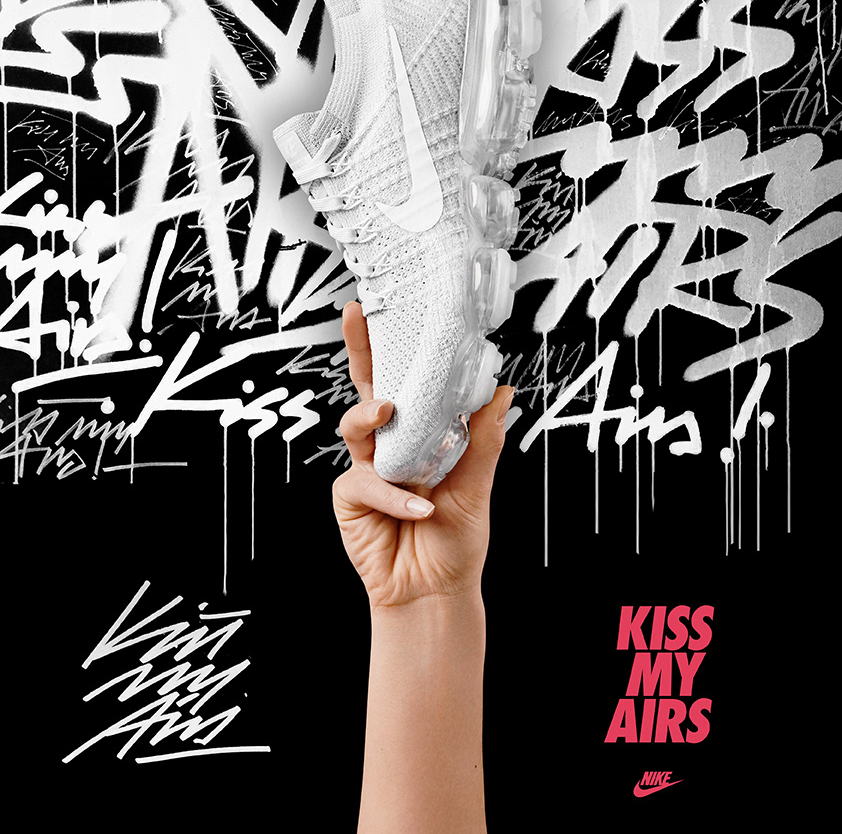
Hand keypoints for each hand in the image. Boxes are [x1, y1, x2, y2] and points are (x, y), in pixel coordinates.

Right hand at [332, 302, 513, 610]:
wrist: (436, 593)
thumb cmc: (456, 541)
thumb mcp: (478, 485)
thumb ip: (484, 438)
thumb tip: (503, 391)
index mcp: (420, 435)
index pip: (406, 383)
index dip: (398, 349)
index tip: (393, 309)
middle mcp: (390, 445)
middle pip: (367, 386)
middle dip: (360, 348)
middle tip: (358, 314)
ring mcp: (367, 469)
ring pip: (356, 426)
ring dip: (370, 415)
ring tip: (387, 412)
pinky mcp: (352, 498)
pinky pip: (365, 481)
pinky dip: (395, 495)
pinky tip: (419, 507)